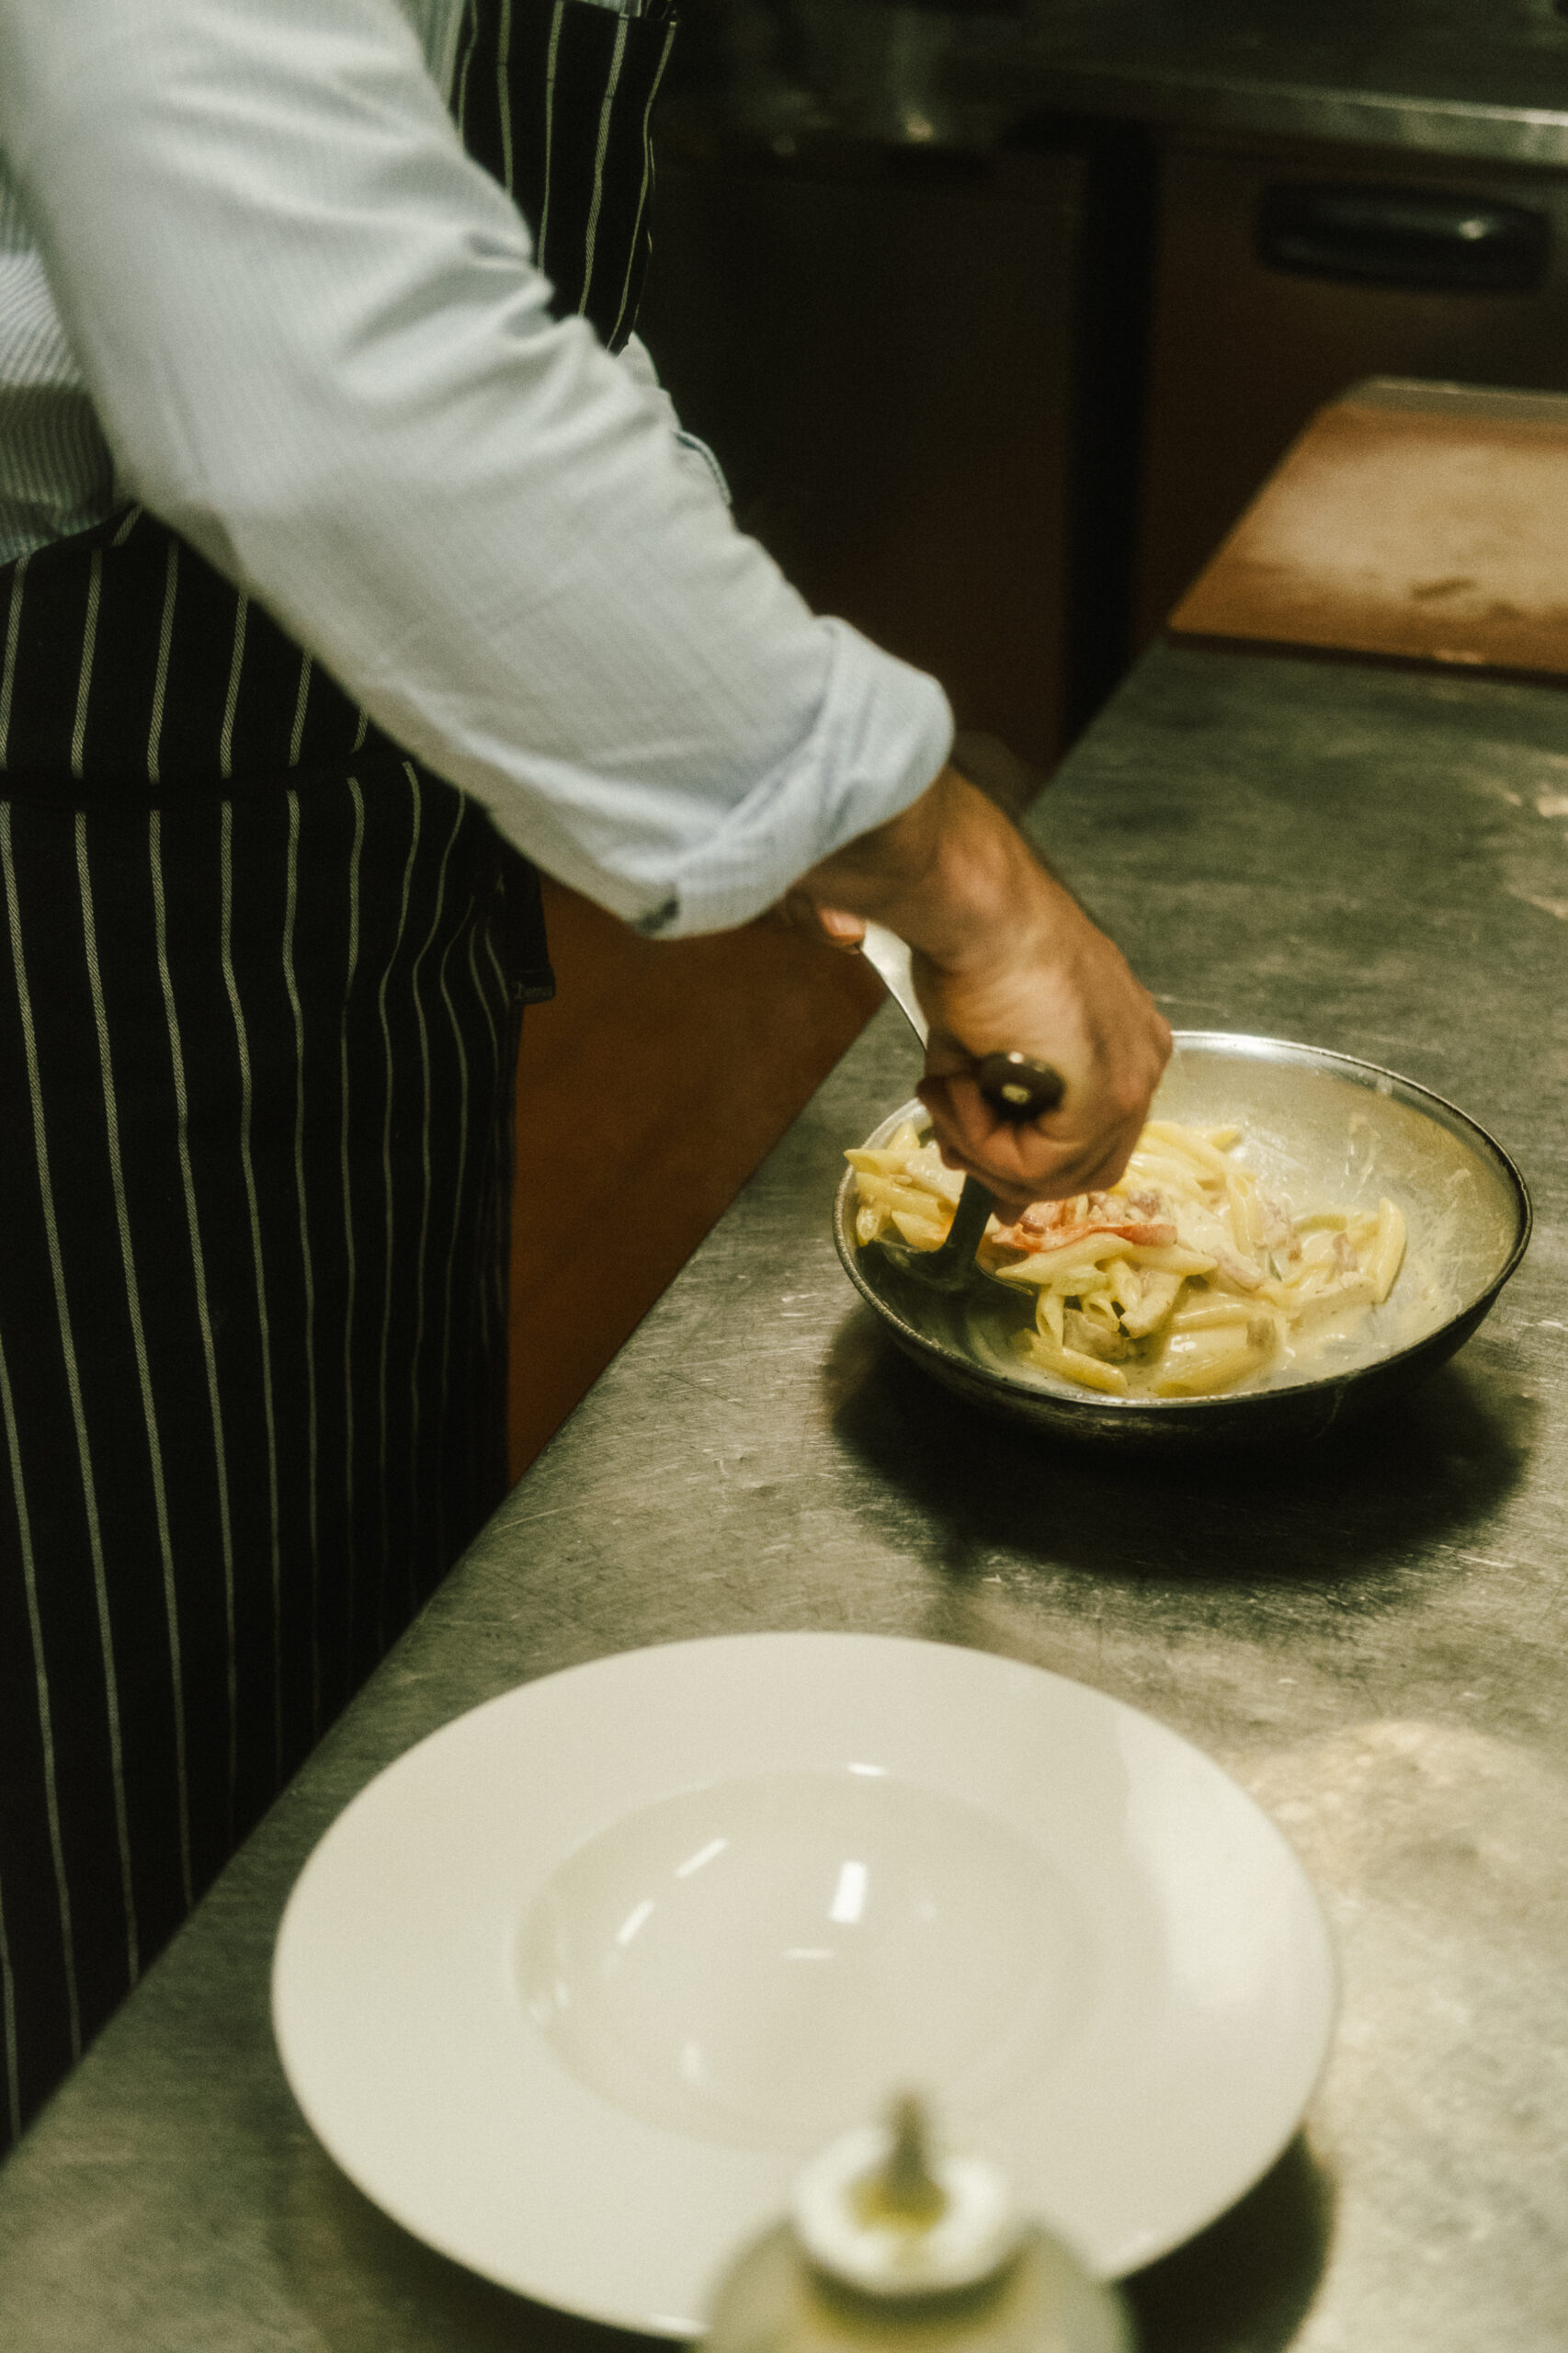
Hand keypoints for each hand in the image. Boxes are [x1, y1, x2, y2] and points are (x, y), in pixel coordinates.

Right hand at [793, 764, 1169, 1210]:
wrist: (978, 911)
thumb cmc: (975, 946)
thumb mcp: (979, 1041)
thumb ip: (984, 1106)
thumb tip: (959, 1163)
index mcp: (1124, 1038)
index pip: (1088, 1136)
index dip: (1023, 1162)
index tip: (964, 1156)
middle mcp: (1141, 1060)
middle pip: (1084, 1166)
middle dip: (1006, 1169)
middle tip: (949, 1147)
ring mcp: (1132, 1080)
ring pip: (1058, 1172)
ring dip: (983, 1149)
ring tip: (941, 1095)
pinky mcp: (1108, 1098)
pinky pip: (1039, 1163)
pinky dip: (983, 1139)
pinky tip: (956, 1089)